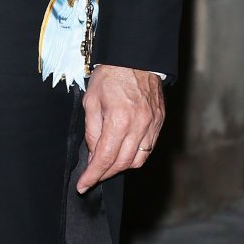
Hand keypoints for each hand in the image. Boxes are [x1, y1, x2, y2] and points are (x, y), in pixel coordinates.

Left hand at [77, 65, 164, 191]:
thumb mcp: (91, 101)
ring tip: (107, 165)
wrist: (135, 58)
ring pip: (138, 160)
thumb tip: (93, 153)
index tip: (83, 185)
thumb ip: (92, 130)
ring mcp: (152, 125)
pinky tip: (123, 153)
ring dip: (121, 167)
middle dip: (105, 174)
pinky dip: (135, 156)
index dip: (93, 175)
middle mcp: (139, 126)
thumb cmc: (110, 76)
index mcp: (119, 120)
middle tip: (92, 176)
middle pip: (122, 163)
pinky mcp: (160, 123)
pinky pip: (148, 149)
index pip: (104, 158)